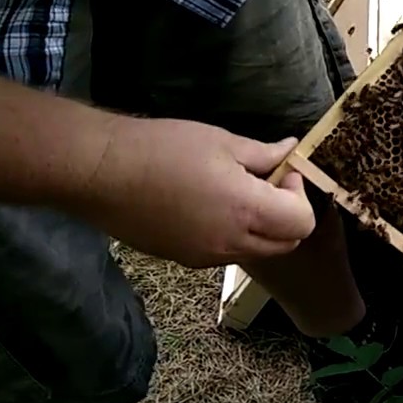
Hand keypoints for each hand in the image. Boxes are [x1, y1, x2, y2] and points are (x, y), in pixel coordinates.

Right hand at [76, 117, 316, 267]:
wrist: (100, 172)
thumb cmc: (163, 149)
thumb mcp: (221, 142)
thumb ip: (264, 154)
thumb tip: (291, 150)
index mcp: (246, 211)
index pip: (302, 222)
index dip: (300, 195)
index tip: (282, 173)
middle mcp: (231, 243)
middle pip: (287, 243)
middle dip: (288, 215)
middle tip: (267, 184)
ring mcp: (207, 257)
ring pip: (258, 252)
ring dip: (263, 228)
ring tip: (238, 193)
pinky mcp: (185, 260)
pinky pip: (227, 254)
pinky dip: (236, 236)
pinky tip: (212, 207)